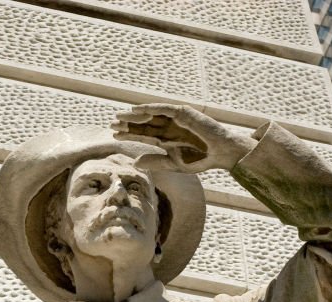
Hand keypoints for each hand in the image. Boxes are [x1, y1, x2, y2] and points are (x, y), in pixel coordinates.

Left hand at [111, 103, 253, 172]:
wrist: (219, 153)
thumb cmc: (200, 159)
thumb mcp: (174, 163)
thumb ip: (155, 162)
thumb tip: (135, 162)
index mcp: (166, 140)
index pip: (144, 136)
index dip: (129, 134)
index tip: (114, 134)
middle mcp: (169, 127)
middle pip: (144, 125)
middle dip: (128, 124)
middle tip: (112, 123)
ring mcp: (175, 119)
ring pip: (151, 116)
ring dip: (136, 116)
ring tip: (120, 116)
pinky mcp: (183, 113)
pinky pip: (164, 109)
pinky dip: (150, 109)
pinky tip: (137, 110)